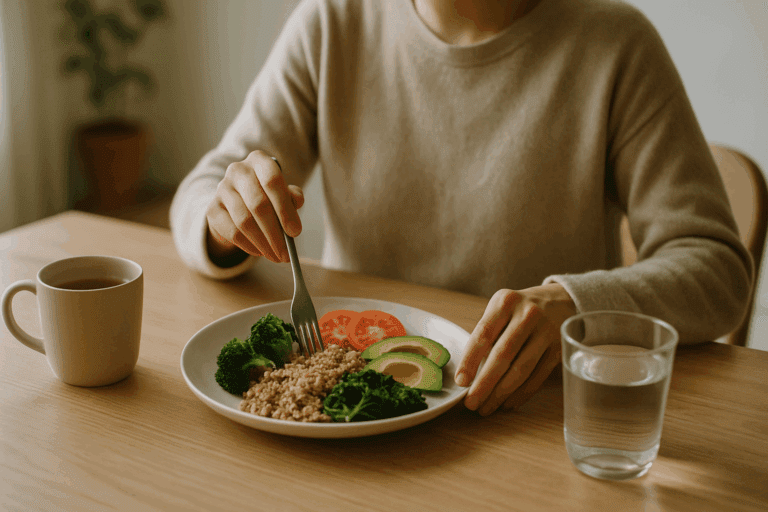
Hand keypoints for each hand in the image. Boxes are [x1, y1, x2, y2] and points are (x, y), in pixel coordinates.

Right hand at [206, 151, 304, 263]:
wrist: (237, 201)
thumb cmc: (268, 195)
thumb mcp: (283, 192)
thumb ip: (292, 195)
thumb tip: (297, 201)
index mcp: (259, 160)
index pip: (272, 181)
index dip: (285, 208)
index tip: (295, 232)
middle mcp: (237, 170)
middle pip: (258, 204)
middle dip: (275, 233)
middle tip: (287, 253)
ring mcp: (222, 189)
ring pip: (245, 221)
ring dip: (263, 243)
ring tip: (276, 256)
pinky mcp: (212, 209)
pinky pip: (232, 232)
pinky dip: (249, 246)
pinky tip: (260, 252)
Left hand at [455, 283, 576, 415]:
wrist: (558, 301)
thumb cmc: (519, 310)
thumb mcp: (501, 309)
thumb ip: (486, 335)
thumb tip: (469, 375)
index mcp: (505, 302)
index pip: (483, 334)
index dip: (470, 360)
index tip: (461, 382)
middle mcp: (527, 314)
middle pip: (503, 355)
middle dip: (485, 383)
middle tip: (471, 403)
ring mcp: (546, 331)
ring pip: (521, 369)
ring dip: (501, 393)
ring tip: (487, 407)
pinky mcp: (559, 348)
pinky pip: (538, 376)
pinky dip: (521, 393)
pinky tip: (508, 403)